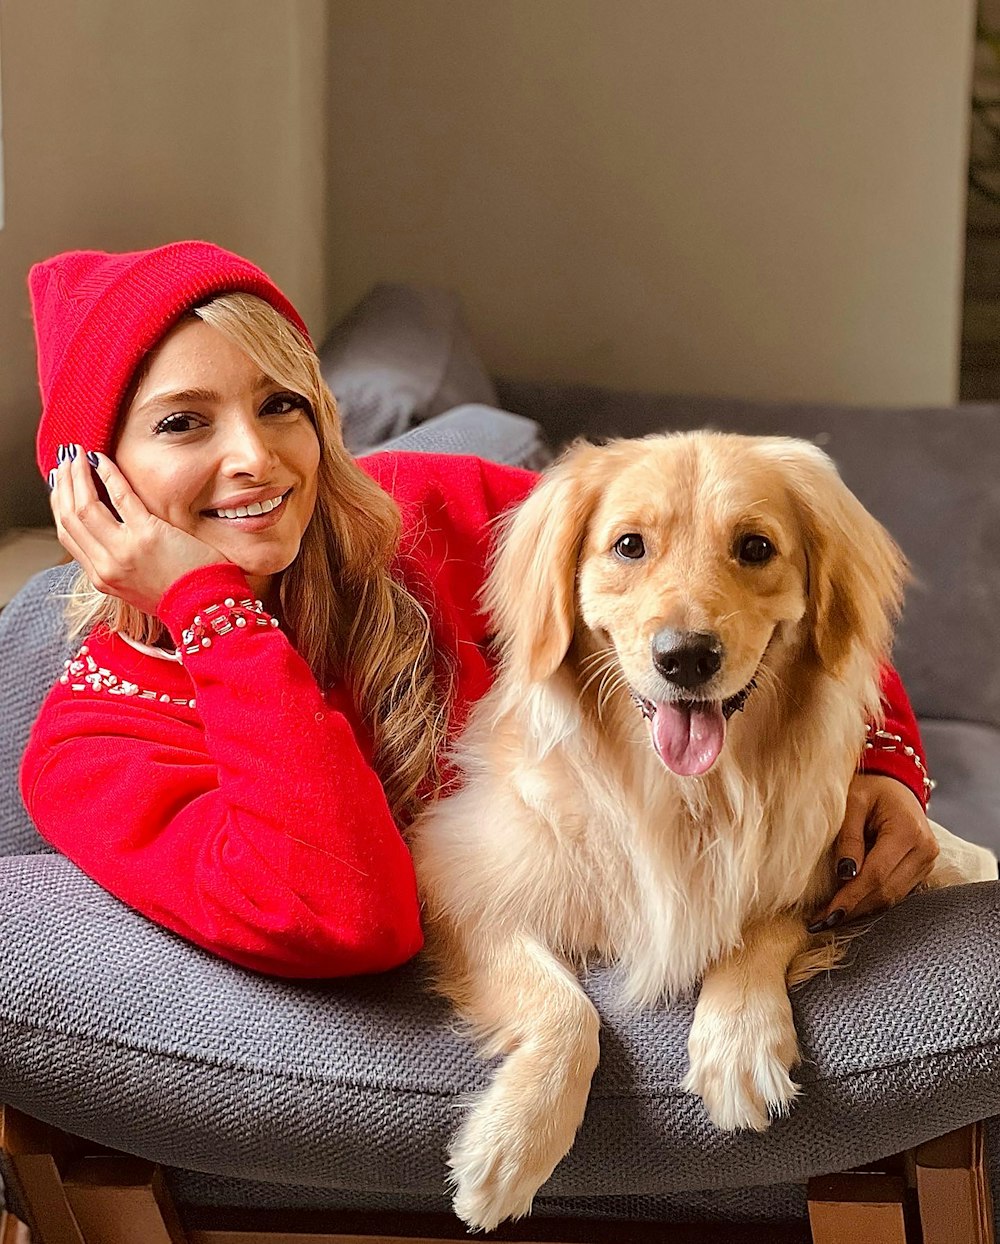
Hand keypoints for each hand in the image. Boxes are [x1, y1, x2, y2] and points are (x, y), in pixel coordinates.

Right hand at [49, 445, 226, 614]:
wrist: (207, 608)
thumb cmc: (181, 595)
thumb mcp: (136, 587)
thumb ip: (118, 563)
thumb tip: (108, 534)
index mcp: (101, 578)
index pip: (67, 535)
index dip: (60, 504)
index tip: (60, 484)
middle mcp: (106, 565)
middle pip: (70, 518)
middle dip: (64, 485)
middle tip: (66, 461)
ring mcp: (124, 550)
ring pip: (86, 506)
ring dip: (78, 475)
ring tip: (78, 455)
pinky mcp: (148, 535)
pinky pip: (121, 497)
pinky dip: (110, 475)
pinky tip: (104, 460)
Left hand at [808, 773, 939, 931]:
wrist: (895, 784)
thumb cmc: (869, 788)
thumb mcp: (852, 802)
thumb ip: (848, 837)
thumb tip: (844, 875)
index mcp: (908, 831)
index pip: (877, 874)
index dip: (851, 897)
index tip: (826, 914)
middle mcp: (925, 850)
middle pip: (886, 891)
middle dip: (853, 909)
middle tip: (820, 922)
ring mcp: (927, 862)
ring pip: (892, 897)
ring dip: (861, 910)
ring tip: (829, 918)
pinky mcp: (922, 869)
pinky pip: (896, 892)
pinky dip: (872, 902)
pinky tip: (849, 907)